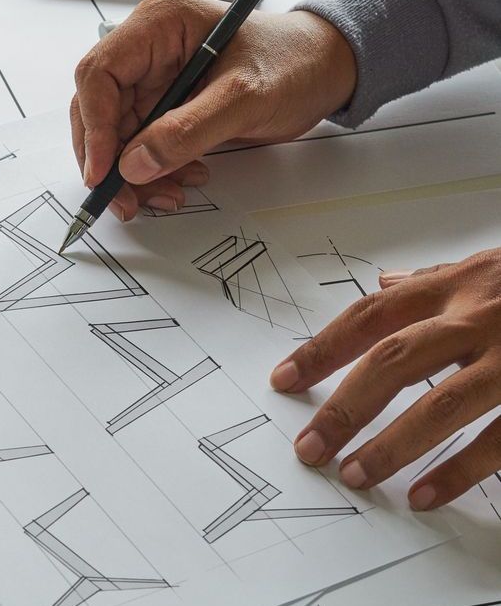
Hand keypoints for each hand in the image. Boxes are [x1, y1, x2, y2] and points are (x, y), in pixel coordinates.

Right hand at [70, 0, 356, 217]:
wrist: (325, 71)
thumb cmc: (295, 64)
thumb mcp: (244, 98)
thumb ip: (188, 130)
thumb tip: (134, 164)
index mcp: (160, 24)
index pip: (99, 75)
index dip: (95, 126)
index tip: (104, 172)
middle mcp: (148, 48)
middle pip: (98, 110)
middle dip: (110, 160)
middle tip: (125, 200)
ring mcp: (154, 78)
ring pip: (116, 136)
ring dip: (132, 174)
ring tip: (165, 195)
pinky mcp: (163, 105)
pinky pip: (139, 146)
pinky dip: (151, 172)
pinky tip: (179, 181)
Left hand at [270, 248, 500, 509]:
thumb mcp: (488, 267)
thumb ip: (435, 282)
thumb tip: (385, 283)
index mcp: (456, 286)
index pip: (370, 315)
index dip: (322, 347)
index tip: (282, 380)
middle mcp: (481, 316)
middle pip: (395, 359)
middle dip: (346, 405)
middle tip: (309, 446)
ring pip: (445, 402)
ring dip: (393, 444)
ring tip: (354, 476)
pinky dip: (462, 470)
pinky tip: (425, 495)